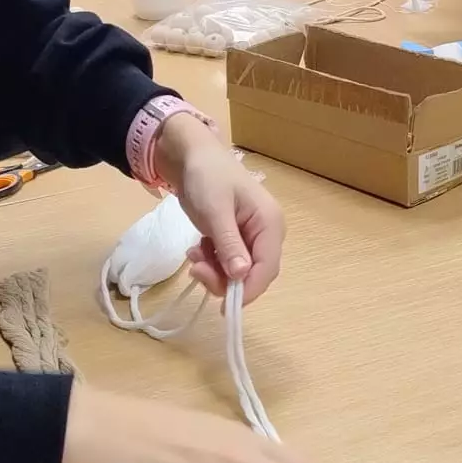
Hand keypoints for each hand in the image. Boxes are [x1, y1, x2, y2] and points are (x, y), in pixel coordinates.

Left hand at [154, 119, 282, 305]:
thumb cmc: (207, 177)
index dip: (248, 290)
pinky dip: (212, 262)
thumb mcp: (215, 211)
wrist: (191, 157)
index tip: (224, 305)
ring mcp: (251, 236)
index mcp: (269, 223)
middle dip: (225, 278)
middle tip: (196, 268)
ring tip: (194, 252)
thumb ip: (229, 244)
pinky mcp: (236, 238)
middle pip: (253, 273)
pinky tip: (198, 248)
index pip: (267, 268)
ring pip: (239, 272)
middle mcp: (266, 233)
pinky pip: (229, 263)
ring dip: (215, 270)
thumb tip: (242, 276)